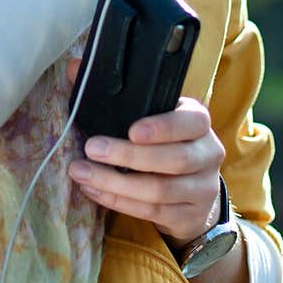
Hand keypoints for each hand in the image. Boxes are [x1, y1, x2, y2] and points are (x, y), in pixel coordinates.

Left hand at [65, 58, 223, 244]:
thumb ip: (117, 92)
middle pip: (174, 159)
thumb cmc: (163, 141)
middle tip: (91, 149)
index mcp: (199, 122)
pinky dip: (119, 202)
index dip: (163, 127)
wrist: (192, 189)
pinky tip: (94, 191)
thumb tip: (74, 66)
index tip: (131, 130)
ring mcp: (202, 188)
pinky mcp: (189, 216)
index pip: (190, 122)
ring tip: (81, 173)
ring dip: (116, 183)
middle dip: (129, 156)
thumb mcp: (149, 114)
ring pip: (160, 190)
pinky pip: (152, 212)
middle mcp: (208, 154)